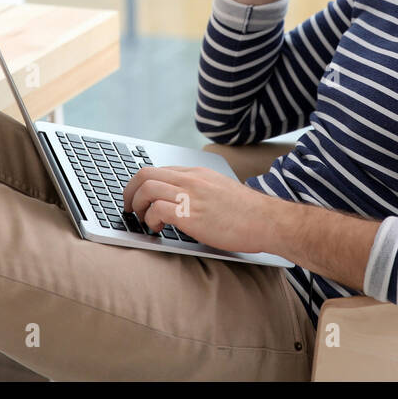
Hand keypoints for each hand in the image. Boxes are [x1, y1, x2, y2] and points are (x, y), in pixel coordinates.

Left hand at [121, 165, 276, 253]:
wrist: (268, 220)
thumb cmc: (249, 212)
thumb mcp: (221, 191)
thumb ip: (200, 191)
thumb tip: (182, 203)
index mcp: (197, 172)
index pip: (159, 169)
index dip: (142, 184)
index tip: (138, 197)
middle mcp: (191, 179)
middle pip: (145, 174)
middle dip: (130, 191)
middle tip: (129, 207)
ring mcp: (190, 195)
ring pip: (146, 189)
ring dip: (136, 205)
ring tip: (142, 219)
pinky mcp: (191, 214)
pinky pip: (157, 211)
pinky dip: (150, 220)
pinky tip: (157, 229)